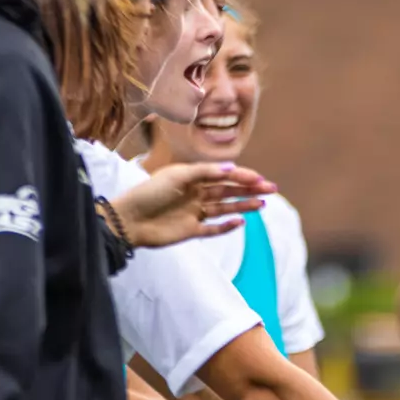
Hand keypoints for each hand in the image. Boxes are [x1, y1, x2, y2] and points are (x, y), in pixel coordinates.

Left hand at [111, 163, 274, 247]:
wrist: (128, 221)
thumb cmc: (148, 193)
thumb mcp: (176, 176)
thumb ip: (204, 172)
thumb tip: (231, 168)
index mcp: (191, 178)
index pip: (222, 176)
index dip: (241, 176)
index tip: (259, 179)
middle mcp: (195, 194)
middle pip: (228, 191)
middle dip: (249, 189)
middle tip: (270, 189)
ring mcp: (194, 213)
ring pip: (225, 208)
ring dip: (243, 205)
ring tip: (262, 204)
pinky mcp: (191, 231)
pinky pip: (214, 229)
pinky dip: (227, 226)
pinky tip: (241, 221)